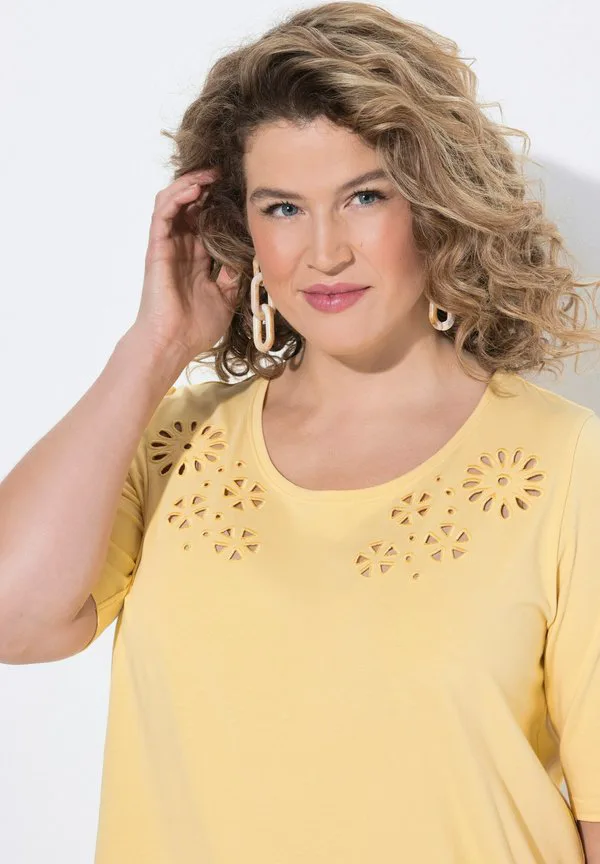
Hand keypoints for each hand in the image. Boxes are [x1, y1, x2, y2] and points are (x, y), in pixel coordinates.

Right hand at [132, 168, 239, 364]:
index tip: (237, 190)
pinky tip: (194, 188)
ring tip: (209, 174)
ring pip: (174, 203)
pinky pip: (163, 213)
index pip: (206, 222)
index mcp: (196, 259)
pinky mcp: (157, 248)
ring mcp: (167, 247)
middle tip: (225, 172)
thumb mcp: (226, 297)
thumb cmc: (195, 327)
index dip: (218, 204)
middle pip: (190, 206)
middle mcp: (180, 249)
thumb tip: (251, 256)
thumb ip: (234, 274)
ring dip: (190, 184)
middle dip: (205, 187)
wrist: (173, 343)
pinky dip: (177, 196)